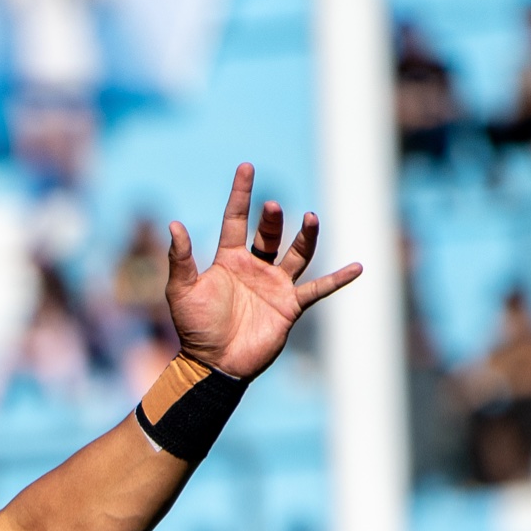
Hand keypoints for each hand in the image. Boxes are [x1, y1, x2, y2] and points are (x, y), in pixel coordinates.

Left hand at [166, 163, 361, 380]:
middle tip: (272, 207)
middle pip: (270, 234)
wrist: (213, 363)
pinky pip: (319, 289)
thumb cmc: (194, 328)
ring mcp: (275, 285)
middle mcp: (255, 267)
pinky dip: (338, 279)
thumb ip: (180, 259)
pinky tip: (357, 267)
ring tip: (311, 218)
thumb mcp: (181, 291)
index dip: (241, 194)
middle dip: (273, 219)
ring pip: (297, 253)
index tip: (246, 167)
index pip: (235, 219)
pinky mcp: (290, 305)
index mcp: (228, 260)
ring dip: (306, 236)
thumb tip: (173, 224)